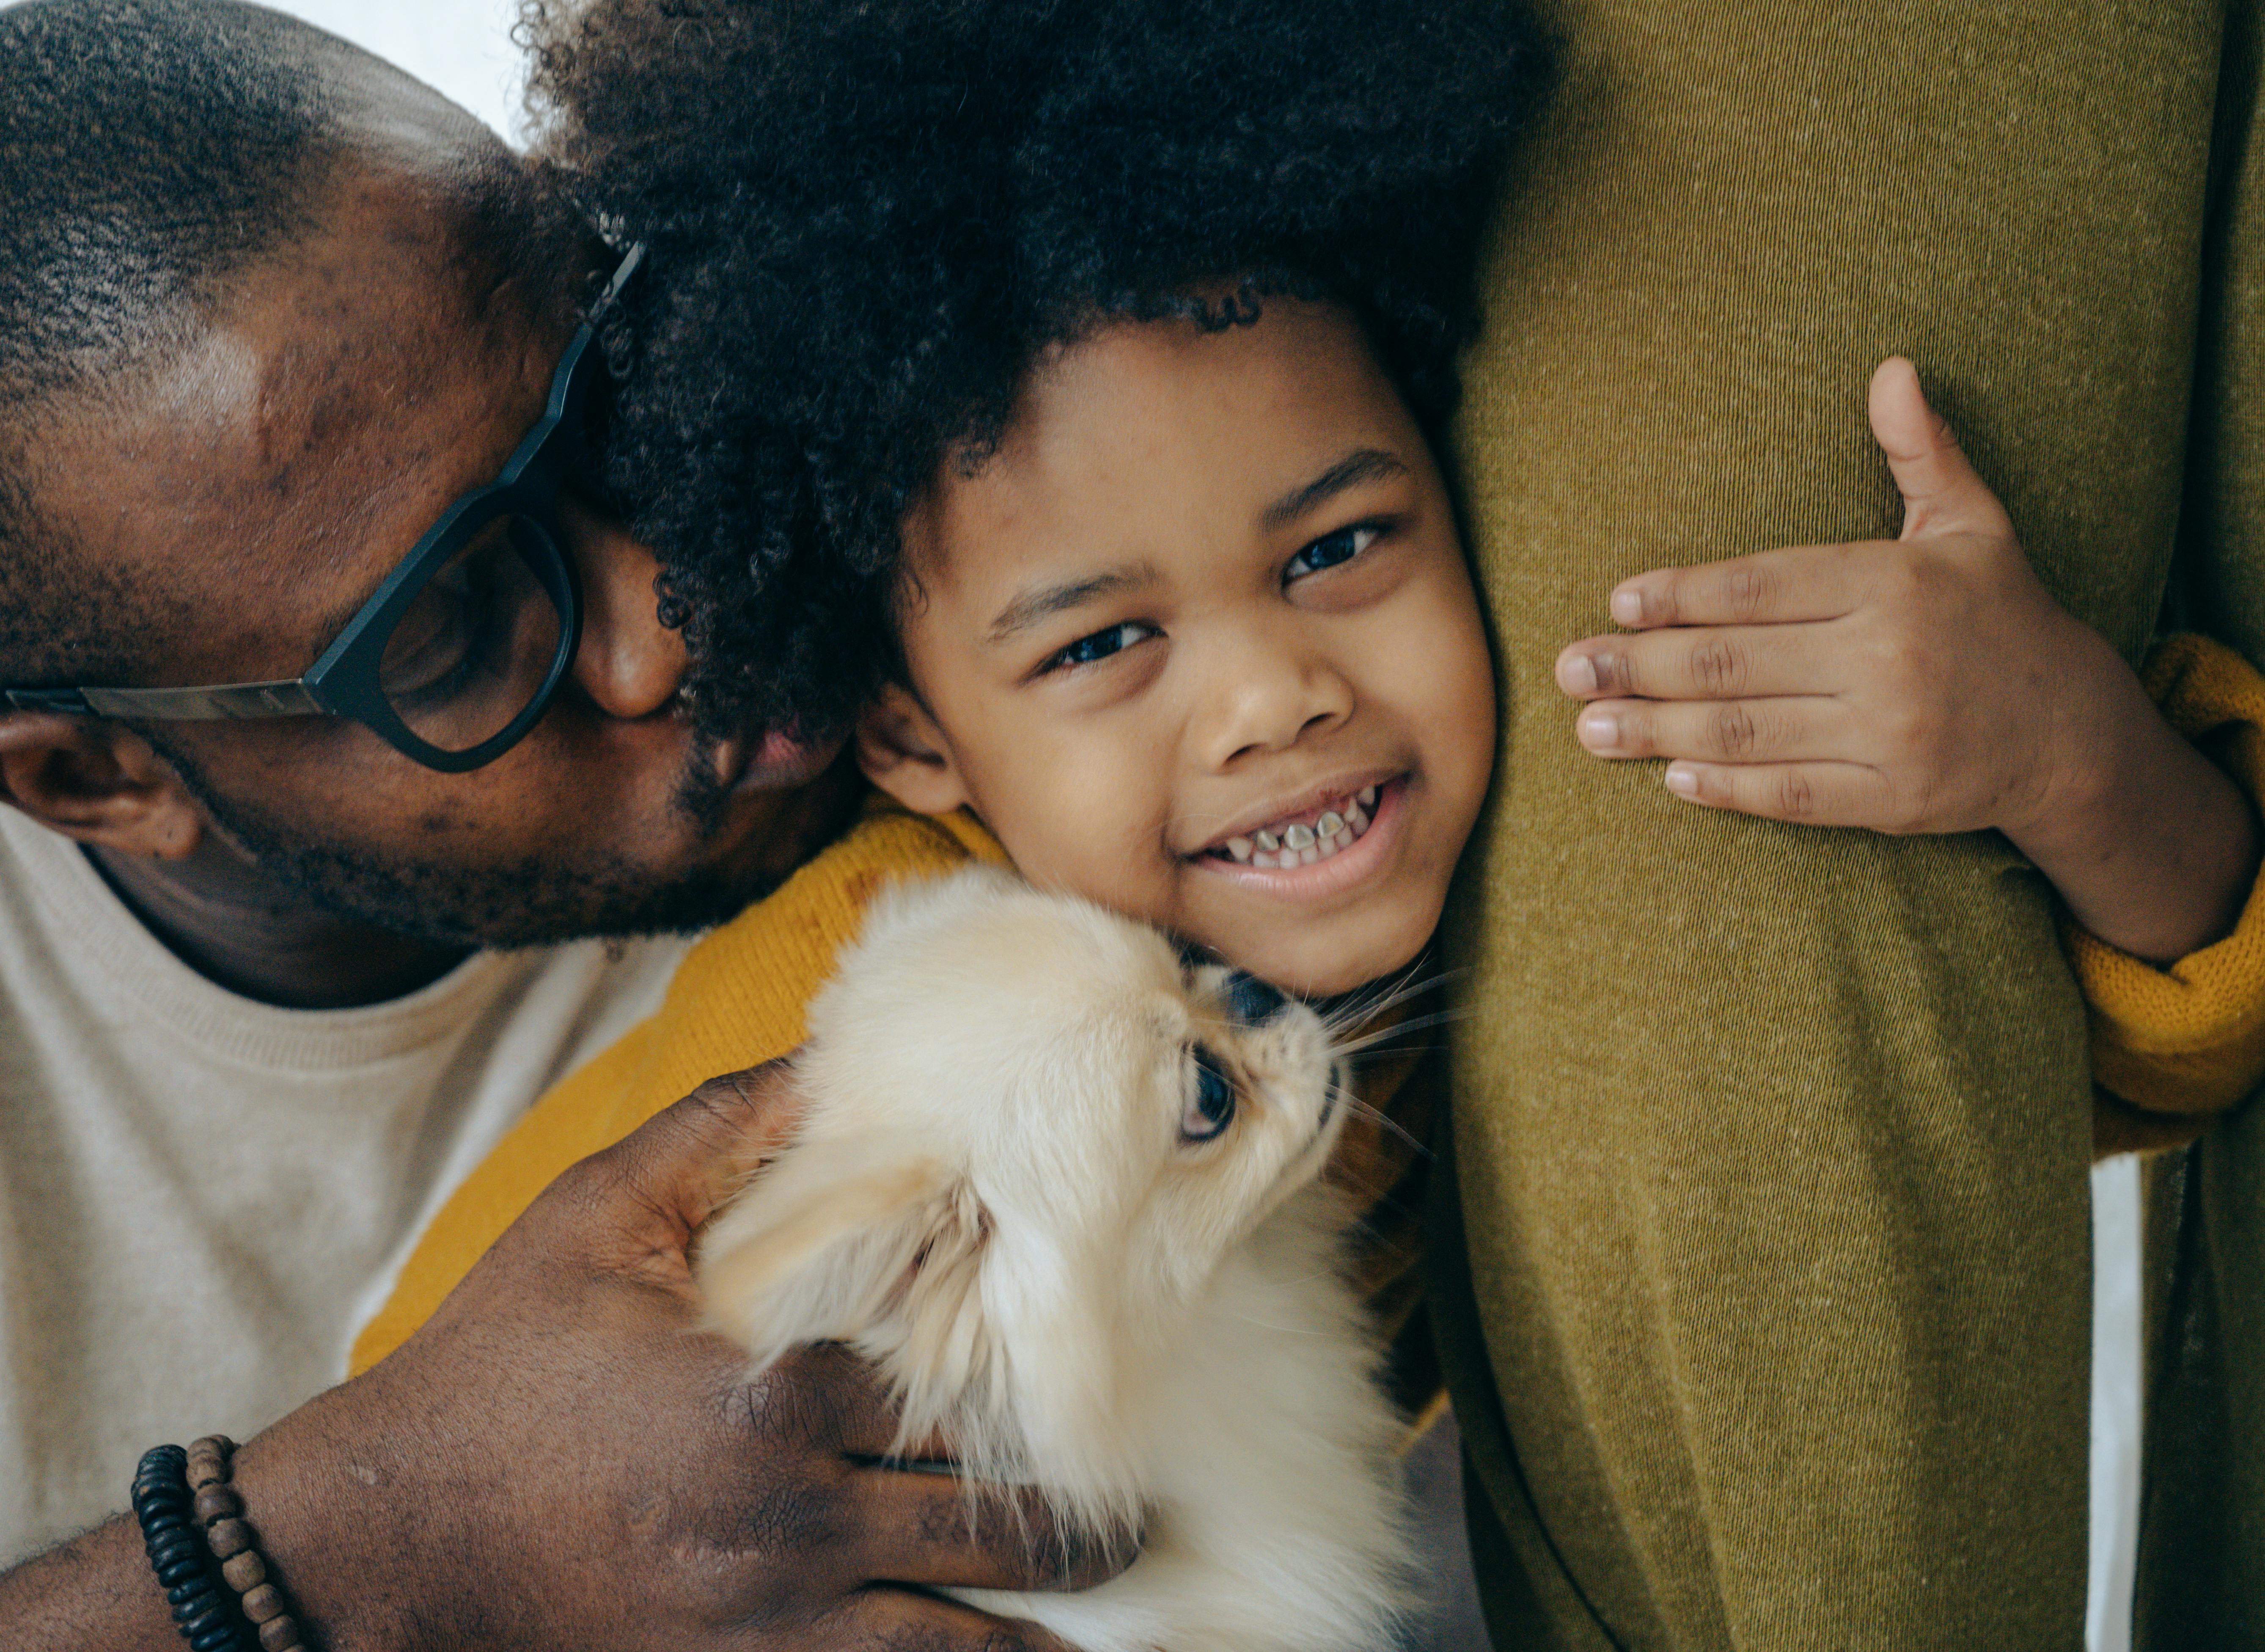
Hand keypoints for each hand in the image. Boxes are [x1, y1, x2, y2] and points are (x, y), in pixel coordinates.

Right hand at [227, 1063, 1112, 1650]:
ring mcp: (767, 1621)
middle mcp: (790, 1522)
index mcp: (771, 1401)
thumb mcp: (594, 1221)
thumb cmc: (495, 1366)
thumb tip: (828, 1061)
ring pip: (952, 1648)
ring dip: (1039, 1637)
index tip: (1098, 1360)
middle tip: (1140, 1513)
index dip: (1032, 1371)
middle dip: (1080, 1531)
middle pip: (984, 1531)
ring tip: (1103, 1607)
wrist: (387, 1537)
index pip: (952, 1385)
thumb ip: (717, 1132)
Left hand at [1553, 357, 2257, 960]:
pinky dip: (1726, 788)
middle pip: (1734, 663)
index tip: (1615, 604)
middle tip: (1567, 669)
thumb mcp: (1974, 524)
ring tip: (1589, 726)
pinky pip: (1791, 794)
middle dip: (1640, 667)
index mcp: (1895, 585)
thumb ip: (1923, 452)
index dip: (1681, 597)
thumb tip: (1893, 368)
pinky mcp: (1894, 799)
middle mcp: (1888, 659)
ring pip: (1747, 732)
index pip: (1761, 587)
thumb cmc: (2002, 615)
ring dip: (1656, 732)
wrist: (2071, 733)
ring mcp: (1891, 734)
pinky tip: (1670, 778)